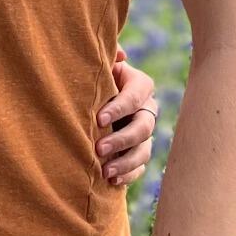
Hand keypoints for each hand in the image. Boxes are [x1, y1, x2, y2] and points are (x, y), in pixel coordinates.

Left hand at [96, 49, 159, 185]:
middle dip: (122, 139)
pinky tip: (112, 181)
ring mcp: (144, 134)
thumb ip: (105, 58)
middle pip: (144, 127)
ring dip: (126, 162)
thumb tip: (120, 54)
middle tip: (99, 148)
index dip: (120, 108)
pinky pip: (140, 167)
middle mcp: (146, 110)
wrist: (88, 100)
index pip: (136, 96)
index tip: (98, 119)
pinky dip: (128, 175)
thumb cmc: (92, 77)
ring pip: (145, 150)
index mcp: (139, 85)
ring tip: (105, 172)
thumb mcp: (97, 64)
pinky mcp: (137, 152)